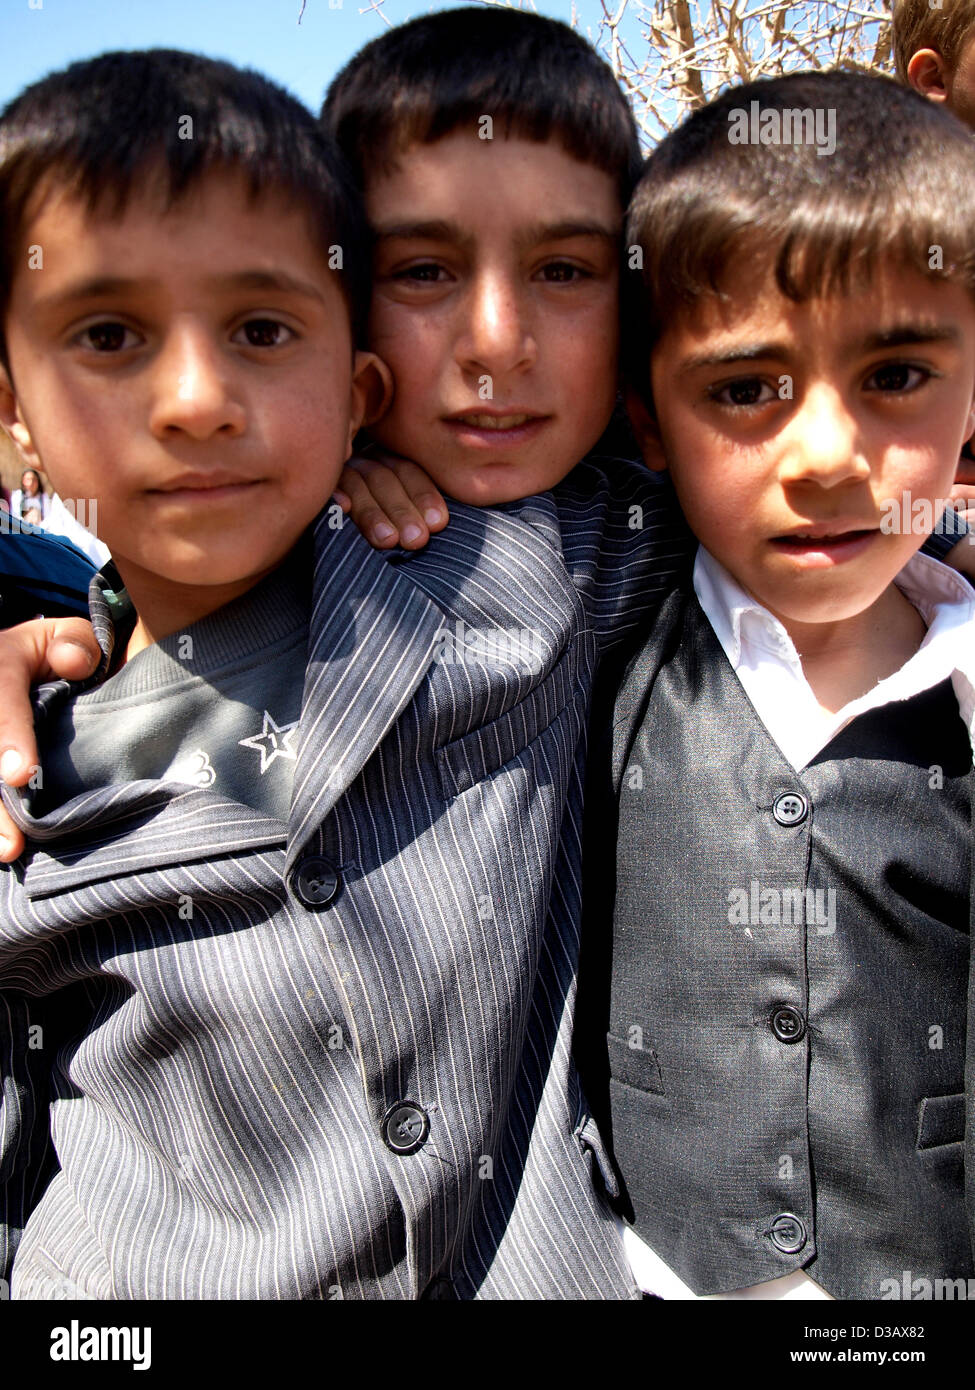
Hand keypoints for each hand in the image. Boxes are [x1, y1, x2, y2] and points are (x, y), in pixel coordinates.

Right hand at [0, 617, 100, 861]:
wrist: (32, 665)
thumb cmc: (59, 655)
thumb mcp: (71, 638)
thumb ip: (77, 644)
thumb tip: (75, 664)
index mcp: (1, 662)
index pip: (2, 699)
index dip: (9, 736)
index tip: (21, 774)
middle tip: (11, 841)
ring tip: (7, 851)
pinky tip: (6, 848)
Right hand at [333, 448, 448, 549]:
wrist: (326, 541)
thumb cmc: (391, 530)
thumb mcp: (409, 516)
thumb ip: (423, 514)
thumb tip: (441, 524)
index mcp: (387, 460)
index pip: (408, 471)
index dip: (424, 496)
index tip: (438, 523)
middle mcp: (361, 462)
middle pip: (383, 478)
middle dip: (402, 510)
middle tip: (416, 540)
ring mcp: (336, 472)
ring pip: (356, 484)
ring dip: (373, 513)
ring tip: (388, 540)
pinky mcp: (312, 485)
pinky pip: (323, 487)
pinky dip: (333, 495)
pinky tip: (342, 508)